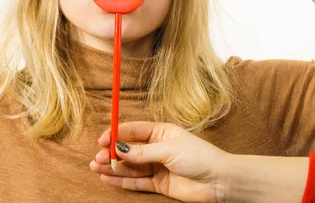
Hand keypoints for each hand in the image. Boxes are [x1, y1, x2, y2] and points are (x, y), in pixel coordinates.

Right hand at [90, 121, 230, 201]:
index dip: (116, 134)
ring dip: (113, 166)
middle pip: (128, 149)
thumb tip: (119, 148)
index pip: (133, 131)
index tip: (102, 139)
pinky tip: (106, 178)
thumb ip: (142, 152)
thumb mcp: (169, 150)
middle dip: (112, 152)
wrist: (219, 181)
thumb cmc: (199, 157)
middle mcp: (157, 148)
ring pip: (129, 166)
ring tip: (95, 167)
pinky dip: (120, 180)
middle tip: (97, 158)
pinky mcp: (158, 183)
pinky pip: (135, 181)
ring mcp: (157, 166)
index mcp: (161, 132)